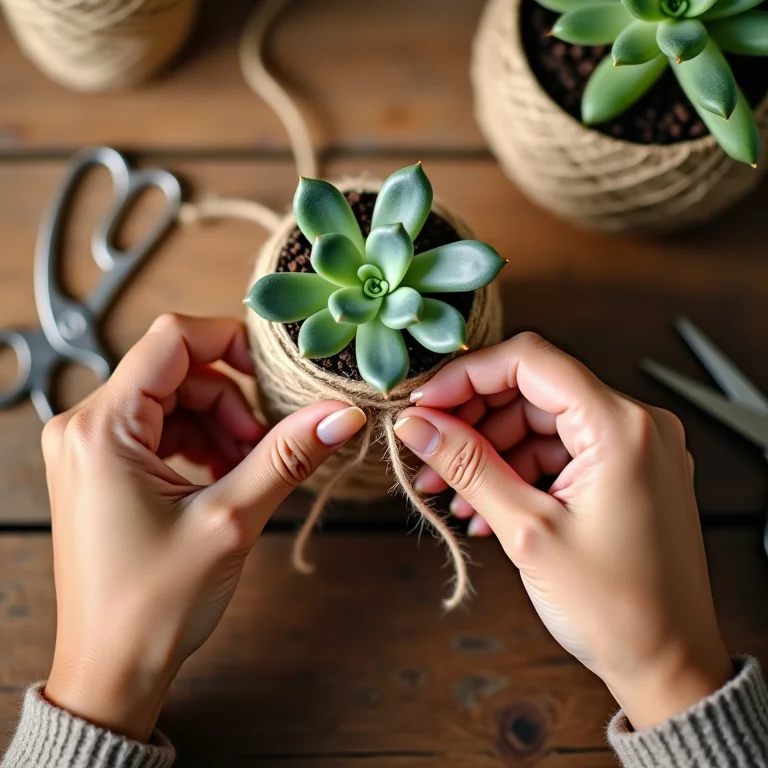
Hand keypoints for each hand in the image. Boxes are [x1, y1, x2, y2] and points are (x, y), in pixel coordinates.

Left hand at [42, 314, 366, 741]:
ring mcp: (91, 448)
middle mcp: (85, 427)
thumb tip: (341, 414)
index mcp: (101, 428)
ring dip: (220, 424)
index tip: (274, 375)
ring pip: (174, 399)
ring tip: (247, 470)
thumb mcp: (230, 520)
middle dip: (232, 401)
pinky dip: (201, 443)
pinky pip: (162, 429)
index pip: (172, 338)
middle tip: (263, 447)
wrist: (111, 671)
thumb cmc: (152, 605)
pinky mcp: (104, 468)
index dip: (232, 342)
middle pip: (178, 371)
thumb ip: (287, 456)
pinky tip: (224, 478)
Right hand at [395, 332, 732, 730]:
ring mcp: (631, 447)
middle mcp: (634, 423)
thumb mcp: (527, 531)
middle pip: (531, 390)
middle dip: (472, 420)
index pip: (529, 361)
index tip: (424, 402)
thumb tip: (416, 425)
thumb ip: (467, 466)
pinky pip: (557, 451)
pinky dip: (516, 471)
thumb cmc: (615, 608)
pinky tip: (481, 505)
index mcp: (621, 426)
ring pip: (538, 422)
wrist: (667, 664)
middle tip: (425, 449)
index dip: (467, 375)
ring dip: (488, 452)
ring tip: (447, 490)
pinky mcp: (623, 470)